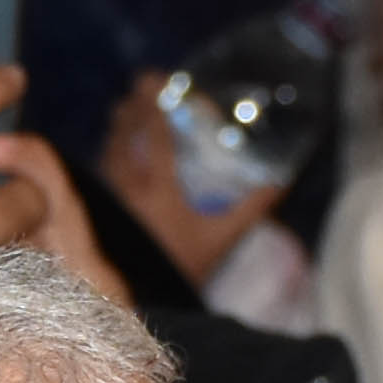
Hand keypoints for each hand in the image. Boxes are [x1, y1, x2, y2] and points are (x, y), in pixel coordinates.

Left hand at [97, 67, 292, 293]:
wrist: (149, 303)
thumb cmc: (186, 268)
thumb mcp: (223, 238)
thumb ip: (252, 208)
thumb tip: (282, 181)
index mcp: (159, 193)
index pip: (155, 138)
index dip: (154, 106)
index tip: (152, 79)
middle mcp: (130, 193)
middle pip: (126, 140)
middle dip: (131, 111)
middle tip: (137, 89)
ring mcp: (113, 203)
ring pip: (110, 155)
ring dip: (117, 130)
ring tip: (122, 109)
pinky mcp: (100, 215)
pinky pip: (103, 175)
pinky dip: (109, 155)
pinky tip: (113, 148)